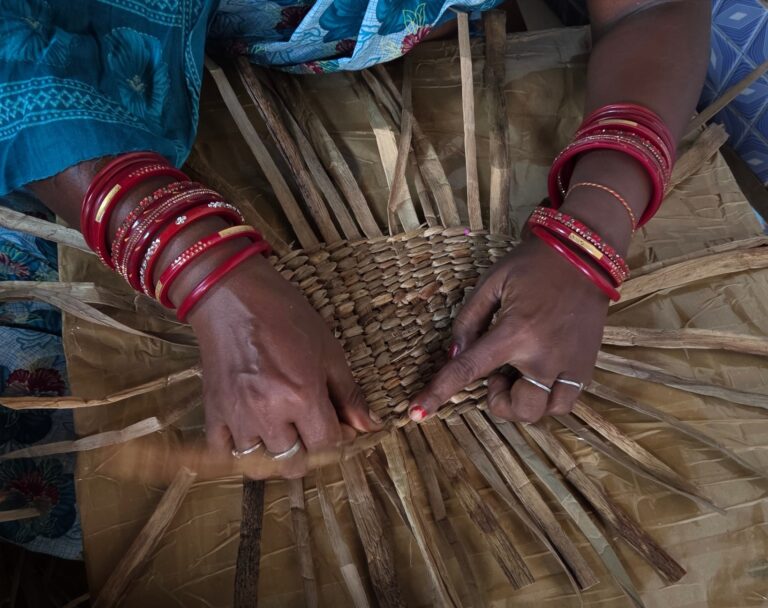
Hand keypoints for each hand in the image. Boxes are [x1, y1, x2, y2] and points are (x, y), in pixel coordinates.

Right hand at [188, 254, 381, 477]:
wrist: (231, 295)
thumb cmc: (286, 316)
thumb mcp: (328, 350)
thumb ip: (348, 394)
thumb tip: (370, 426)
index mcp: (302, 396)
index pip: (327, 446)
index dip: (340, 440)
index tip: (340, 425)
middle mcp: (269, 413)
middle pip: (294, 464)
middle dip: (310, 453)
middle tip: (311, 429)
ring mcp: (237, 416)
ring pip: (260, 465)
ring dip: (276, 454)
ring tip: (282, 430)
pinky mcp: (212, 412)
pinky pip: (225, 454)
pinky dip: (240, 452)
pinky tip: (252, 433)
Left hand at [408, 236, 609, 422]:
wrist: (583, 254)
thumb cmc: (531, 266)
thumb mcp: (490, 284)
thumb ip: (468, 321)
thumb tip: (454, 354)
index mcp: (515, 332)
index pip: (467, 371)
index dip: (438, 394)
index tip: (416, 413)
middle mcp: (545, 355)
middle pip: (518, 409)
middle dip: (499, 400)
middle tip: (500, 371)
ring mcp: (571, 364)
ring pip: (543, 412)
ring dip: (525, 402)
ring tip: (522, 373)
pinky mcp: (587, 365)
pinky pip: (565, 402)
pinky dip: (548, 398)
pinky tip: (540, 374)